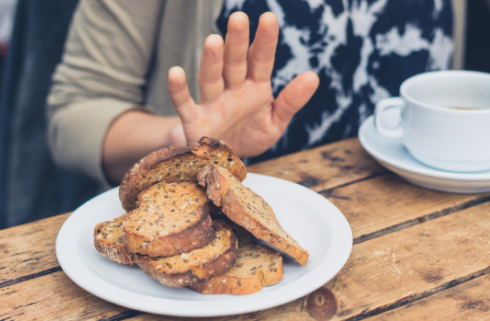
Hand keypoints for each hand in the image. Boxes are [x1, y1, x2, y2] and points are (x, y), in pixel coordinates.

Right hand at [167, 12, 318, 156]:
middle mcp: (232, 90)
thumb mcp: (276, 122)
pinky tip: (175, 73)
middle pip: (234, 63)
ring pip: (211, 78)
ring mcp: (212, 104)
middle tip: (238, 17)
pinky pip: (184, 104)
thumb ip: (292, 101)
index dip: (265, 40)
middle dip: (236, 42)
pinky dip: (179, 90)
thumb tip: (313, 76)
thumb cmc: (251, 135)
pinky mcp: (195, 121)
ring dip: (211, 60)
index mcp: (255, 87)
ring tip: (213, 40)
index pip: (261, 60)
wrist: (225, 162)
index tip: (269, 18)